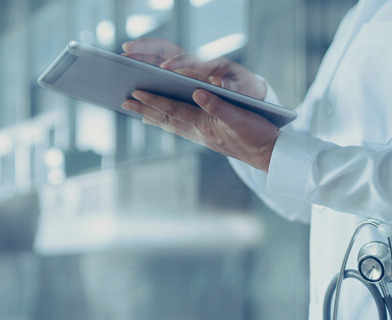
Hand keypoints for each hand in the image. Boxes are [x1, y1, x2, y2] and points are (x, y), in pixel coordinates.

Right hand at [122, 38, 266, 99]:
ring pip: (157, 57)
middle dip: (146, 47)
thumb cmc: (243, 87)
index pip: (190, 58)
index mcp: (209, 62)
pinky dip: (143, 70)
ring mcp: (184, 67)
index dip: (178, 63)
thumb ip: (231, 86)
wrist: (245, 88)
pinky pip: (156, 69)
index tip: (165, 68)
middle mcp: (193, 61)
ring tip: (121, 61)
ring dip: (139, 56)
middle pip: (166, 49)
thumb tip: (219, 84)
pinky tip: (129, 80)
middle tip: (126, 50)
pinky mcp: (179, 75)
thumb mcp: (241, 88)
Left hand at [122, 89, 279, 171]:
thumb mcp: (240, 117)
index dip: (153, 100)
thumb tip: (197, 92)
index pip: (172, 109)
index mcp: (203, 124)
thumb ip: (218, 105)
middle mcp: (198, 131)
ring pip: (170, 124)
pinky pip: (180, 128)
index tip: (135, 92)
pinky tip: (161, 120)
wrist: (269, 155)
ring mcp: (201, 136)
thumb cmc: (257, 134)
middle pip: (165, 118)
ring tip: (135, 110)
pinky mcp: (207, 137)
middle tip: (123, 102)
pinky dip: (167, 122)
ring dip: (151, 116)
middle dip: (144, 110)